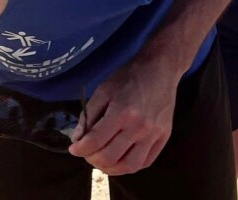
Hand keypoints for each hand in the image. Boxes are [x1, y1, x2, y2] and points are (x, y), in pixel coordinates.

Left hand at [68, 60, 177, 175]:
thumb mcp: (103, 90)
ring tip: (102, 161)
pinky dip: (129, 166)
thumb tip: (78, 139)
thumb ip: (89, 115)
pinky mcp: (163, 137)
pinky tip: (120, 159)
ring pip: (128, 166)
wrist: (160, 69)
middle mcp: (139, 127)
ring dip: (110, 169)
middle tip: (87, 153)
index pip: (95, 141)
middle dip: (91, 159)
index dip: (80, 149)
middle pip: (109, 157)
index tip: (74, 149)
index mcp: (121, 112)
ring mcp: (153, 134)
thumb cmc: (128, 77)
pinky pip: (145, 162)